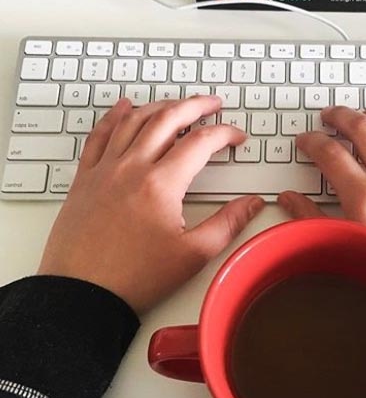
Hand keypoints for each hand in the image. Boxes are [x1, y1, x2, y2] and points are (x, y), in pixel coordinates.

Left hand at [38, 96, 264, 313]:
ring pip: (134, 121)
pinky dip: (113, 117)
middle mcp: (132, 168)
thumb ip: (227, 224)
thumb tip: (252, 204)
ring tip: (178, 104)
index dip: (225, 134)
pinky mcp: (85, 179)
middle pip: (167, 119)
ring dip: (160, 106)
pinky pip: (99, 136)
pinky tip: (123, 107)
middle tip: (212, 103)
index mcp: (161, 184)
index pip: (201, 143)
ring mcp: (105, 170)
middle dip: (195, 106)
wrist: (81, 294)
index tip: (236, 138)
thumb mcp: (192, 255)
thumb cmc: (134, 278)